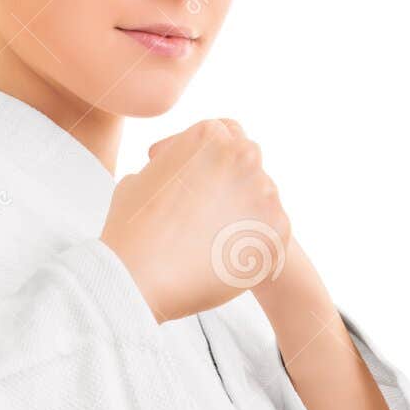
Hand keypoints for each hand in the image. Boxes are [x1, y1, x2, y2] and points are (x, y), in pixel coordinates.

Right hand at [100, 118, 290, 323]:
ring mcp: (265, 192)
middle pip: (248, 162)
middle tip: (212, 208)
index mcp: (210, 134)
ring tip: (216, 240)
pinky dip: (256, 242)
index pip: (226, 134)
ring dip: (245, 211)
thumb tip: (176, 177)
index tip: (200, 176)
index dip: (211, 157)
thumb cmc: (130, 229)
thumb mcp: (139, 178)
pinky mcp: (279, 229)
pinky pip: (273, 231)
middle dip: (232, 182)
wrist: (140, 275)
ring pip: (262, 198)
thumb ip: (169, 168)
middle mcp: (243, 155)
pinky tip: (230, 256)